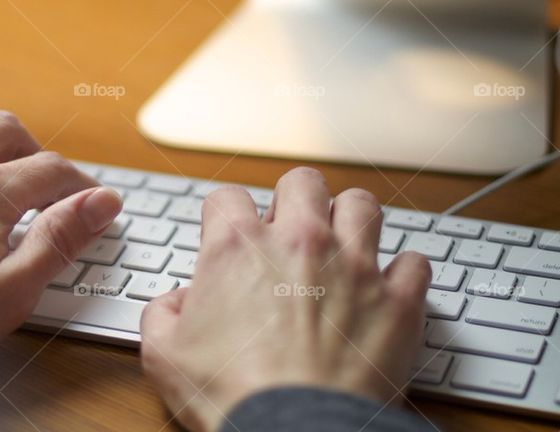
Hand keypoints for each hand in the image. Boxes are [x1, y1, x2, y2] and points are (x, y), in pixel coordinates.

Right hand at [140, 167, 430, 431]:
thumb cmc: (233, 396)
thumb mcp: (164, 354)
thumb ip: (163, 312)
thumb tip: (178, 303)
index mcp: (237, 247)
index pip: (227, 197)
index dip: (225, 215)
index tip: (229, 234)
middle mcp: (299, 242)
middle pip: (302, 182)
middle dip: (294, 200)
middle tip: (291, 230)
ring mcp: (354, 266)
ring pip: (363, 206)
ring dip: (351, 220)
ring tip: (344, 244)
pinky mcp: (397, 301)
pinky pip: (415, 263)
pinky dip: (403, 272)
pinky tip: (390, 286)